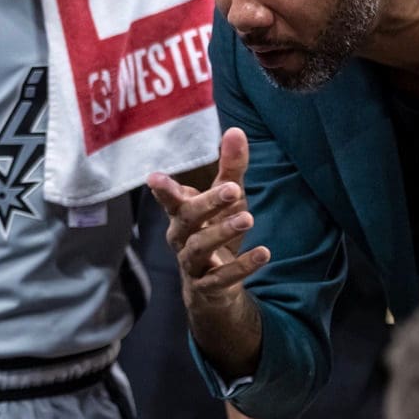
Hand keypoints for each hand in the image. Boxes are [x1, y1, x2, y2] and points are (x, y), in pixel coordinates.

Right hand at [147, 127, 270, 311]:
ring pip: (200, 247)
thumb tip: (235, 130)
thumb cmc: (215, 230)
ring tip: (248, 218)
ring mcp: (191, 263)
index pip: (171, 199)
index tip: (154, 178)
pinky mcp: (206, 286)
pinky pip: (221, 277)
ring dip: (223, 232)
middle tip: (233, 188)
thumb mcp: (227, 199)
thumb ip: (230, 168)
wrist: (212, 288)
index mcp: (182, 213)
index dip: (163, 189)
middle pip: (188, 218)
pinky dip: (242, 266)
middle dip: (208, 202)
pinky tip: (264, 253)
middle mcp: (181, 237)